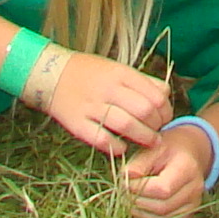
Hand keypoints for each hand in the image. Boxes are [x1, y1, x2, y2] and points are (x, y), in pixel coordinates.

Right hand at [42, 52, 171, 155]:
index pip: (156, 95)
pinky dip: (116, 147)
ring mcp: (92, 107)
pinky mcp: (78, 124)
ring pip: (126, 125)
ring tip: (149, 143)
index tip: (164, 118)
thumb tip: (164, 97)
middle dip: (156, 125)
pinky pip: (101, 139)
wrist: (52, 75)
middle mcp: (108, 89)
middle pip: (144, 111)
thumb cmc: (90, 73)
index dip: (165, 110)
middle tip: (157, 132)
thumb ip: (141, 82)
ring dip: (143, 138)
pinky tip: (122, 149)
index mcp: (121, 74)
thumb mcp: (118, 68)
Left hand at [119, 127, 211, 217]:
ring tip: (130, 203)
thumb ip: (137, 164)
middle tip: (123, 195)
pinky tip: (141, 214)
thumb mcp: (152, 149)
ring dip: (141, 216)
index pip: (162, 189)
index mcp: (187, 169)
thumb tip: (124, 180)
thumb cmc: (167, 151)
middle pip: (162, 208)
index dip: (139, 189)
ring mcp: (193, 207)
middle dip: (137, 204)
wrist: (187, 155)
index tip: (124, 182)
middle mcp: (194, 191)